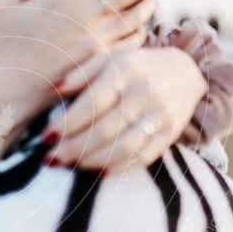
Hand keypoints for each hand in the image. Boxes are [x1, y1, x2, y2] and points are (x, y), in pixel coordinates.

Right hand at [0, 0, 161, 160]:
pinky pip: (133, 43)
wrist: (11, 92)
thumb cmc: (3, 47)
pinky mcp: (103, 63)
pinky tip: (140, 27)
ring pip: (138, 15)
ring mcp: (99, 41)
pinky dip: (141, 31)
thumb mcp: (5, 4)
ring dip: (149, 0)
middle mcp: (88, 15)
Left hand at [41, 42, 206, 174]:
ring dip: (91, 161)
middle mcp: (145, 93)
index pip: (92, 102)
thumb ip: (80, 73)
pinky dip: (117, 168)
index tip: (45, 137)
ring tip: (69, 166)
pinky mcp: (170, 134)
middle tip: (51, 159)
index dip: (67, 123)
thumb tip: (51, 89)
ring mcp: (160, 116)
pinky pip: (142, 158)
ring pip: (123, 147)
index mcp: (125, 70)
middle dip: (73, 148)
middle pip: (105, 129)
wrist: (187, 71)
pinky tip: (95, 172)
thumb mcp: (109, 59)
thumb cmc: (136, 67)